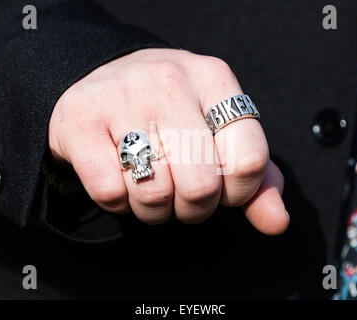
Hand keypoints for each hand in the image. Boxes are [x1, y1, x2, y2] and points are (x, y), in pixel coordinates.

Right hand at [48, 48, 288, 234]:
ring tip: (152, 187)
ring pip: (154, 194)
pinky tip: (121, 180)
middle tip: (184, 195)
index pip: (249, 160)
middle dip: (195, 208)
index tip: (221, 187)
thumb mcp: (218, 131)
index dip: (238, 192)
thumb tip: (277, 223)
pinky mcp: (79, 121)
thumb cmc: (170, 112)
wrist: (103, 79)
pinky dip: (120, 202)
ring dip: (155, 209)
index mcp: (214, 79)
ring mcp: (120, 98)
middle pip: (202, 185)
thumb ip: (255, 178)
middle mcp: (168, 81)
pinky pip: (110, 193)